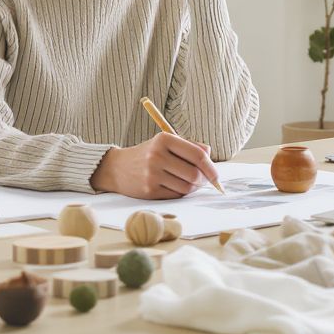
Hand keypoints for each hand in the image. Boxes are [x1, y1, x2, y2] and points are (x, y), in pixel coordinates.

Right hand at [90, 133, 219, 198]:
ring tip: (188, 182)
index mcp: (164, 139)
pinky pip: (176, 194)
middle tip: (202, 180)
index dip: (211, 167)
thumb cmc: (148, 154)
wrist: (117, 168)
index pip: (197, 154)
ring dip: (192, 187)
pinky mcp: (149, 190)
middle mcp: (157, 155)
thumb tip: (210, 155)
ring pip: (187, 186)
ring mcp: (152, 174)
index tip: (216, 175)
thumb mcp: (166, 142)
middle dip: (203, 180)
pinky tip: (175, 186)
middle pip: (194, 173)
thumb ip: (189, 146)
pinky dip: (181, 192)